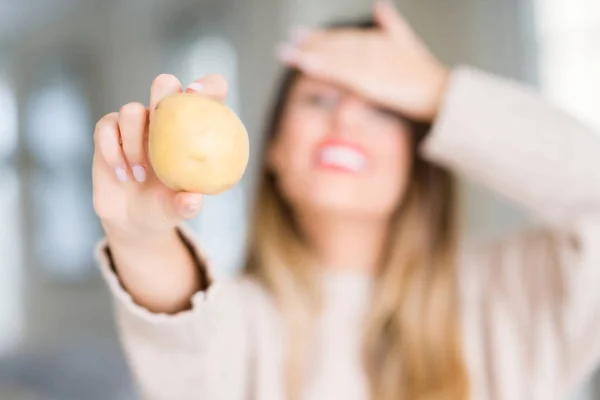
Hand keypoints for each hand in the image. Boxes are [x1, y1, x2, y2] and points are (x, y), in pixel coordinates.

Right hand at [92, 73, 228, 240]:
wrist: (133, 219)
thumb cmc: (166, 207)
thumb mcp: (179, 210)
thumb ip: (187, 205)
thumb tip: (193, 199)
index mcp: (194, 129)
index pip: (210, 93)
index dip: (209, 86)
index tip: (196, 94)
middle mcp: (166, 119)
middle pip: (165, 84)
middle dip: (163, 95)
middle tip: (160, 122)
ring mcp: (136, 123)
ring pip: (131, 110)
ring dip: (134, 141)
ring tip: (140, 175)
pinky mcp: (110, 131)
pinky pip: (107, 126)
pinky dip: (112, 150)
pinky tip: (122, 174)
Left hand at [276, 1, 448, 120]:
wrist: (439, 92)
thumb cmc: (424, 72)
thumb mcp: (407, 41)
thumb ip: (391, 23)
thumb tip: (380, 4)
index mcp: (377, 39)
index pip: (344, 37)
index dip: (322, 36)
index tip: (300, 34)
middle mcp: (370, 48)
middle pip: (335, 44)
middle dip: (311, 43)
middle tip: (289, 40)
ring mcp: (368, 64)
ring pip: (333, 58)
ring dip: (308, 55)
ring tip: (285, 52)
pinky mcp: (368, 82)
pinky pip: (340, 74)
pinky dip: (321, 68)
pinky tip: (305, 65)